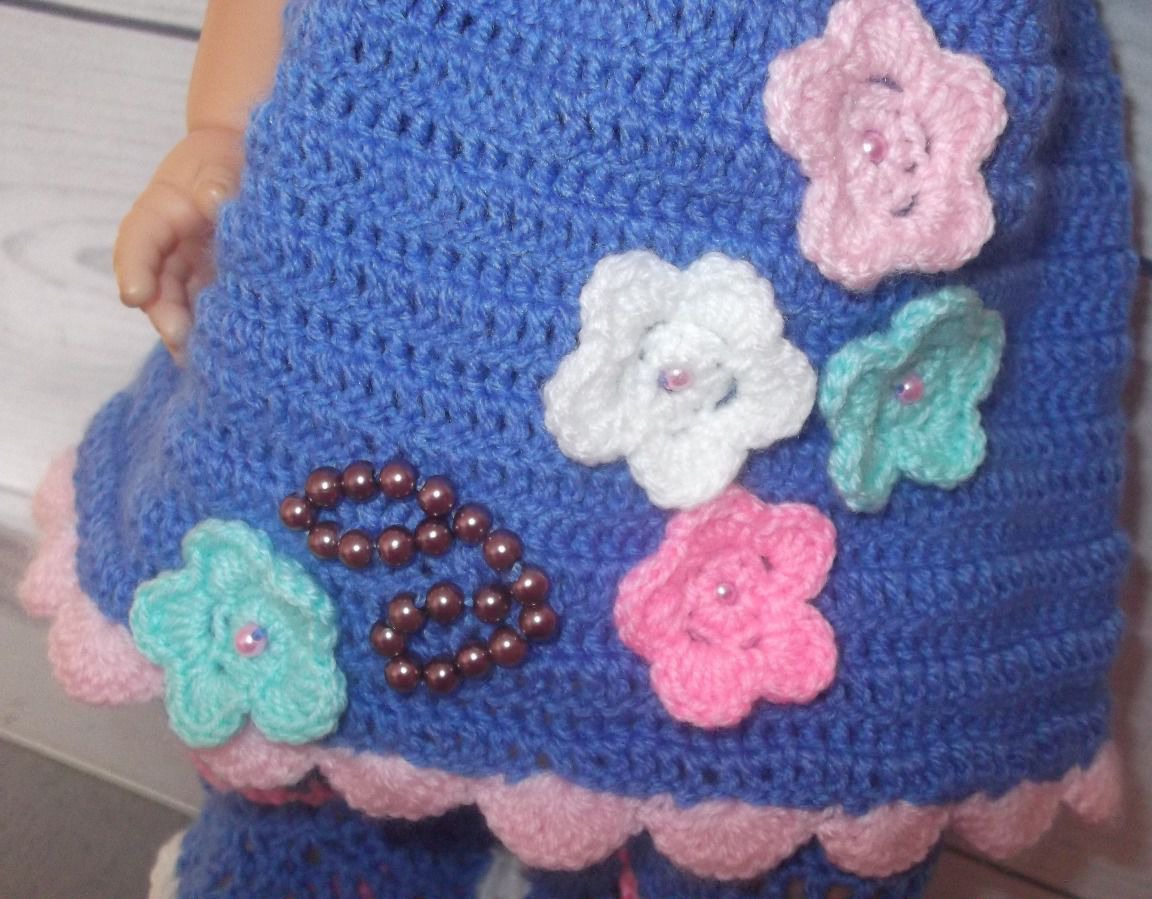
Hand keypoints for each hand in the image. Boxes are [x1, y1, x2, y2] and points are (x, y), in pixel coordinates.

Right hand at [113, 127, 243, 361]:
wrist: (247, 159)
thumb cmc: (229, 157)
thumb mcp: (221, 163)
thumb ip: (216, 182)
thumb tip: (213, 202)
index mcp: (161, 209)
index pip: (139, 239)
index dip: (134, 269)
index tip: (136, 295)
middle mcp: (170, 242)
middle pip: (156, 281)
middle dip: (165, 313)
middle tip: (179, 340)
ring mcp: (191, 262)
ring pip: (179, 299)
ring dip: (186, 327)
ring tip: (198, 357)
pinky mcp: (214, 277)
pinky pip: (205, 303)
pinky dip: (209, 324)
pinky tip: (222, 349)